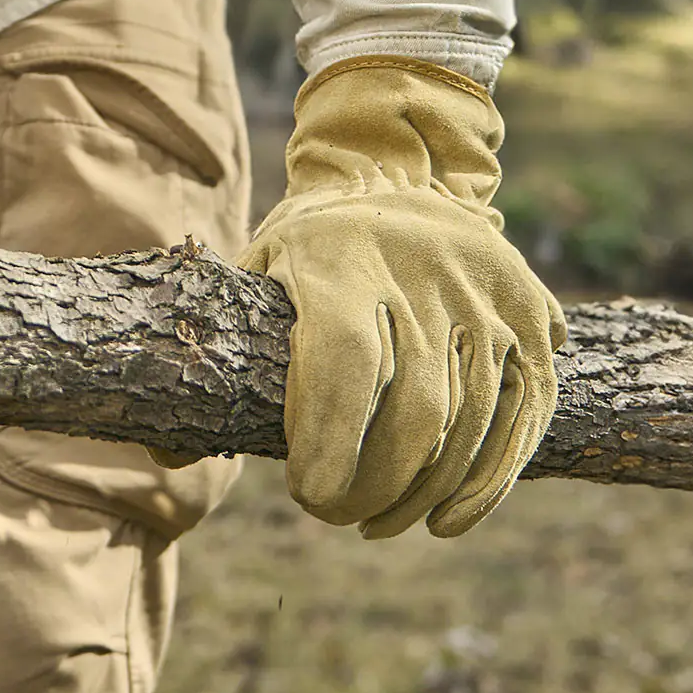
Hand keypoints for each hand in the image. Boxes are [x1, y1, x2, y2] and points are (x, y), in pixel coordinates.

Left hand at [242, 56, 564, 538]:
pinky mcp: (529, 314)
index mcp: (338, 258)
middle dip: (372, 482)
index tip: (307, 494)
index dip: (327, 441)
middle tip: (335, 514)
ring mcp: (481, 293)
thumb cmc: (308, 244)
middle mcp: (418, 271)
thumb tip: (162, 453)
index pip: (342, 361)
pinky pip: (522, 415)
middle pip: (411, 406)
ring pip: (468, 420)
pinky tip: (447, 519)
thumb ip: (209, 347)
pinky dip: (488, 481)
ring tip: (376, 521)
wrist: (398, 171)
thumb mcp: (254, 267)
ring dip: (422, 493)